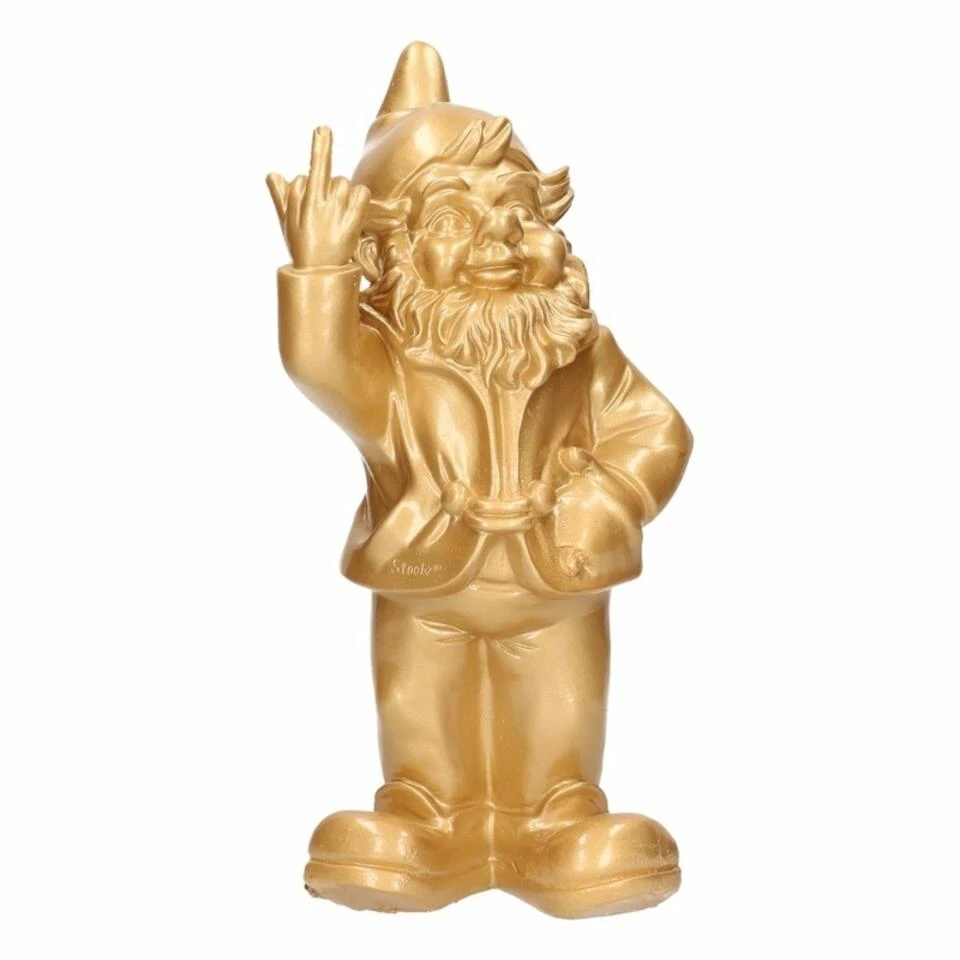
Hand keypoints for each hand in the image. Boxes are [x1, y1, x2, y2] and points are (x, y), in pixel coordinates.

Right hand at [266, 127, 369, 268]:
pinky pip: (361, 193)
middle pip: (327, 175)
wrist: (319, 275)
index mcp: (302, 202)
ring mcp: (337, 212)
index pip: (309, 170)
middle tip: (324, 211)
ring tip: (335, 217)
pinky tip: (351, 214)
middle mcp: (319, 204)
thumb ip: (281, 196)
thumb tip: (273, 173)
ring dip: (341, 194)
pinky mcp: (353, 221)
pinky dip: (358, 199)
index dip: (318, 152)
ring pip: (343, 183)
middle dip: (327, 186)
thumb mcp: (287, 222)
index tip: (323, 128)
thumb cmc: (302, 246)